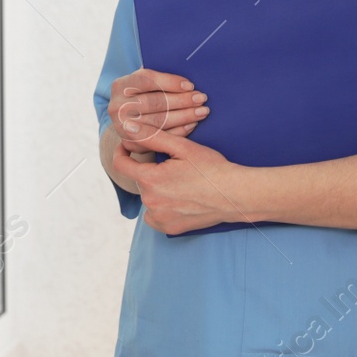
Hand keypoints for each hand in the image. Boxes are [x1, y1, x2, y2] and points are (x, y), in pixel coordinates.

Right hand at [109, 68, 208, 152]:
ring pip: (158, 121)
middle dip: (181, 100)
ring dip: (184, 116)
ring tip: (202, 111)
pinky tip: (192, 124)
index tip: (190, 85)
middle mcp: (117, 106)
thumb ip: (159, 77)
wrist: (129, 120)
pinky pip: (159, 138)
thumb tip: (185, 76)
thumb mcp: (145, 82)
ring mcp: (122, 127)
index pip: (147, 80)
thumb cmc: (143, 96)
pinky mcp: (131, 143)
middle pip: (153, 102)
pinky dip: (179, 131)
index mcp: (120, 85)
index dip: (170, 82)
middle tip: (201, 98)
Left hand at [111, 126, 250, 234]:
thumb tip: (126, 128)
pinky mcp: (169, 228)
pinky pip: (154, 216)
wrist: (234, 195)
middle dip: (149, 170)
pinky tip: (177, 199)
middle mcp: (150, 202)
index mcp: (150, 179)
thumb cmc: (211, 168)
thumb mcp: (182, 147)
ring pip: (147, 198)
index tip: (129, 146)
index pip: (121, 164)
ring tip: (178, 182)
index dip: (123, 151)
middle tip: (172, 165)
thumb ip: (150, 136)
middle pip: (139, 180)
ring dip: (155, 189)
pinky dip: (160, 207)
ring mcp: (159, 217)